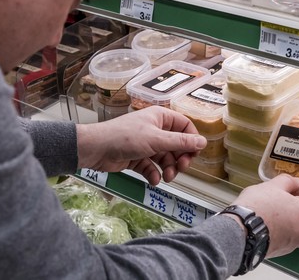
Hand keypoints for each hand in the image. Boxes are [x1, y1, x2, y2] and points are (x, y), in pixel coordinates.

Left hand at [76, 106, 206, 184]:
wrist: (96, 149)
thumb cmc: (125, 138)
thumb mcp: (156, 140)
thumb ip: (181, 143)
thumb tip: (203, 142)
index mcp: (160, 118)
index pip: (185, 126)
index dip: (191, 140)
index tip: (194, 155)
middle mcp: (155, 129)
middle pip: (177, 144)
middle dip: (180, 158)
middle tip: (180, 169)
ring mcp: (146, 144)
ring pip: (165, 158)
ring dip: (168, 169)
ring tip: (167, 178)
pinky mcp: (137, 157)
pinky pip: (152, 166)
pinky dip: (154, 174)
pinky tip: (153, 180)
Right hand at [229, 174, 298, 257]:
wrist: (241, 233)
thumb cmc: (259, 207)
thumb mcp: (272, 186)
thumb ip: (288, 182)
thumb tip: (296, 182)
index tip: (290, 191)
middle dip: (293, 207)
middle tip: (276, 200)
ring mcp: (294, 244)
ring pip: (294, 227)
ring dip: (285, 220)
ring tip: (267, 213)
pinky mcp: (282, 252)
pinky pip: (284, 237)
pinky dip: (277, 231)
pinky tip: (263, 224)